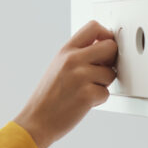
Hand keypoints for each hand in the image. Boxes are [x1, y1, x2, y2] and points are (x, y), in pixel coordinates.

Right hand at [13, 20, 117, 147]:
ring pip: (111, 74)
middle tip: (100, 72)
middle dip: (111, 61)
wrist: (37, 120)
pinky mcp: (87, 94)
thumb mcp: (58, 67)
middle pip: (111, 47)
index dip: (106, 35)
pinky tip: (82, 102)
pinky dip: (98, 100)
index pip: (94, 27)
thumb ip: (78, 55)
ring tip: (84, 91)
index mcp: (66, 51)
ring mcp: (80, 76)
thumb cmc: (49, 97)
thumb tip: (105, 48)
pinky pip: (106, 93)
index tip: (105, 47)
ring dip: (103, 84)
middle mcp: (73, 60)